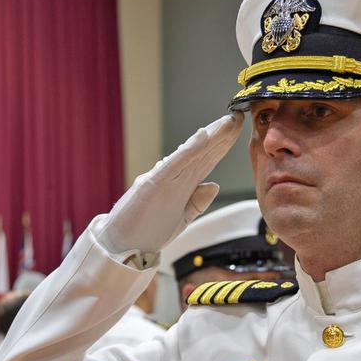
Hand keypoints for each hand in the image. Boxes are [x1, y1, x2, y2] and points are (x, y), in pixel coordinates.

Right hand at [97, 113, 243, 254]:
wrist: (121, 246)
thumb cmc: (146, 232)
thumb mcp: (180, 220)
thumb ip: (196, 203)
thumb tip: (214, 185)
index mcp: (181, 186)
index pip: (207, 160)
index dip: (222, 144)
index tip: (238, 128)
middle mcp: (174, 178)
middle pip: (203, 153)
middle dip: (222, 135)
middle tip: (239, 114)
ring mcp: (164, 179)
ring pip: (193, 154)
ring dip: (211, 136)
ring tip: (227, 120)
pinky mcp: (153, 184)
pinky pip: (175, 165)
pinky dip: (189, 150)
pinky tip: (203, 135)